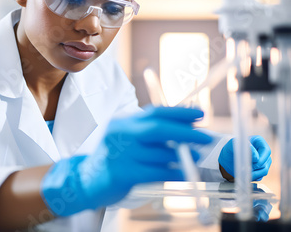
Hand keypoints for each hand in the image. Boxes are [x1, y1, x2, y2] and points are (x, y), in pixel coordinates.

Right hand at [40, 106, 212, 216]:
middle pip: (156, 129)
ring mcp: (119, 154)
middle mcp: (120, 134)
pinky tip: (181, 172)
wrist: (86, 180)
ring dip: (181, 155)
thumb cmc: (113, 158)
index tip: (200, 114)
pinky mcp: (121, 174)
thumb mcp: (126, 138)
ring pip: (158, 153)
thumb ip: (148, 131)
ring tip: (195, 157)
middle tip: (205, 137)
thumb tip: (185, 128)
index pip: (153, 112)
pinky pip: (155, 172)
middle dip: (185, 132)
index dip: (179, 112)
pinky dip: (172, 172)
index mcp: (123, 122)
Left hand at [218, 135, 271, 181]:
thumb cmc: (230, 149)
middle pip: (267, 161)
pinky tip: (245, 174)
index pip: (266, 150)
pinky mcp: (260, 170)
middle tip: (246, 168)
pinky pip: (261, 176)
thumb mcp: (232, 145)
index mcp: (258, 141)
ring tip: (243, 172)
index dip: (261, 157)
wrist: (226, 160)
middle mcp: (263, 151)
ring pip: (264, 170)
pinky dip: (253, 177)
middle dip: (256, 166)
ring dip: (254, 173)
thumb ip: (244, 146)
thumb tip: (255, 155)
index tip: (253, 161)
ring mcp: (263, 161)